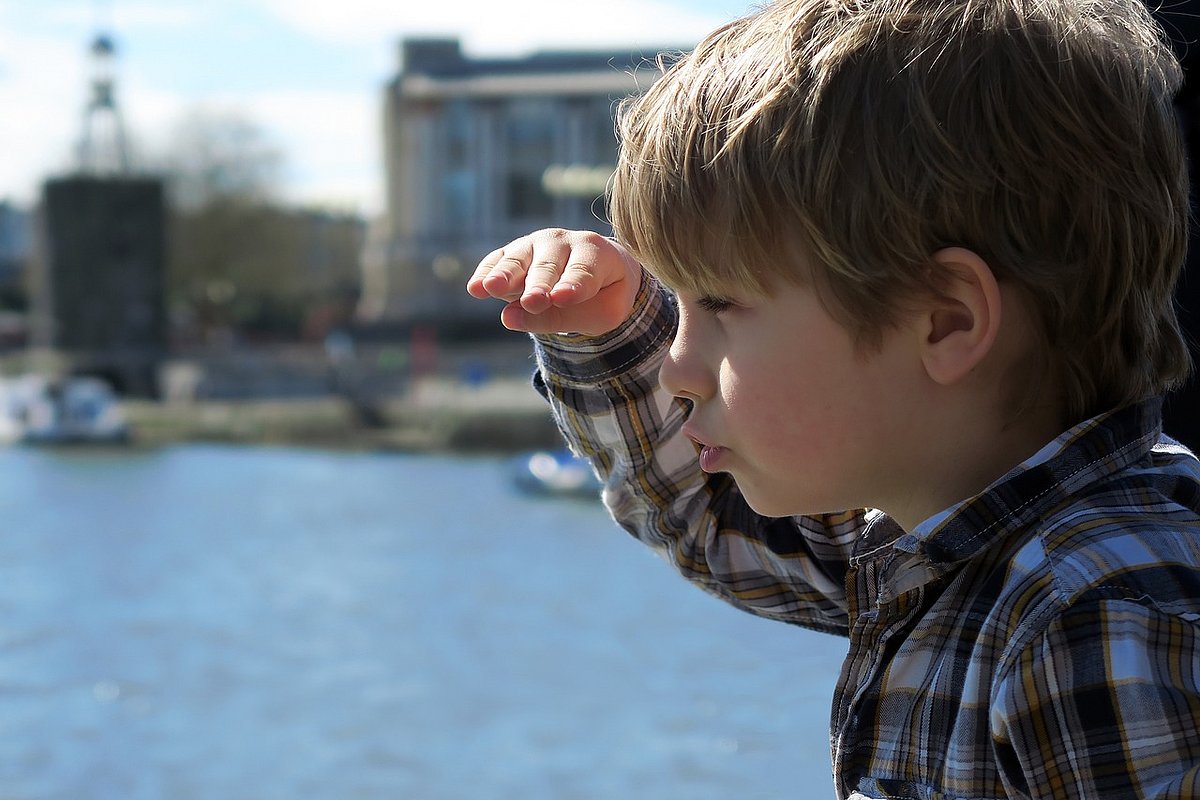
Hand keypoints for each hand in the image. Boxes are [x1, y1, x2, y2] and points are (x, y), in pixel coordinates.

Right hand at [466, 228, 642, 335]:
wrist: (597, 273)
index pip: (585, 271)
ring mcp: (535, 243)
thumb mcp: (598, 314)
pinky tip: (475, 287)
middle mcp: (564, 241)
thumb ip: (560, 318)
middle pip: (549, 265)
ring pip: (519, 259)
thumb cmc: (601, 296)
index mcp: (596, 252)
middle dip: (539, 284)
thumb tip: (508, 318)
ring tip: (491, 288)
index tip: (562, 298)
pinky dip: (487, 272)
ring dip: (505, 274)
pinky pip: (498, 260)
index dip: (573, 285)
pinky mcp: (513, 252)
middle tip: (532, 301)